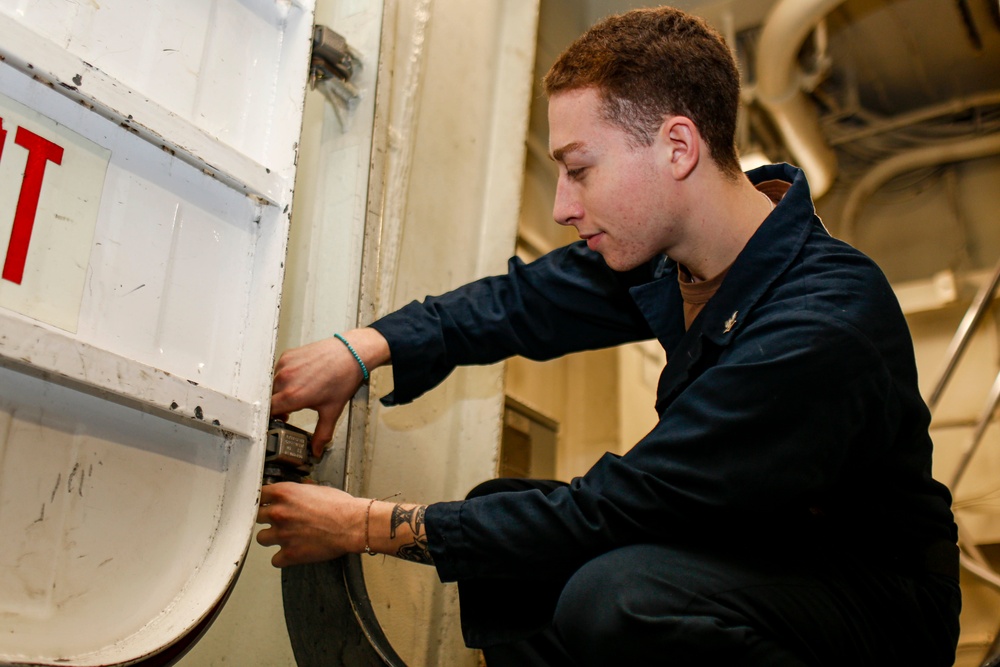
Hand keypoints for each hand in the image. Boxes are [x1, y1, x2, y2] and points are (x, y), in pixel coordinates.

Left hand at [256, 482, 366, 566]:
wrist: (352, 525)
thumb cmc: (341, 506)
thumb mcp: (319, 489)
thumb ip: (301, 491)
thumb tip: (299, 490)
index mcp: (285, 493)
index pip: (260, 495)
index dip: (265, 500)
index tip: (268, 504)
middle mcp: (279, 513)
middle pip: (257, 516)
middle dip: (267, 519)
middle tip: (279, 521)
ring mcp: (282, 534)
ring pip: (261, 538)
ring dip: (271, 538)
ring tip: (284, 537)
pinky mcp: (289, 554)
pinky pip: (275, 560)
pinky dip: (282, 558)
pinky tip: (290, 553)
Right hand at [271, 328, 389, 454]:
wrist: (351, 353)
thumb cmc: (343, 378)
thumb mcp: (332, 411)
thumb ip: (322, 434)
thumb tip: (316, 450)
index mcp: (293, 396)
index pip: (269, 412)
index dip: (273, 419)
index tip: (280, 421)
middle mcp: (285, 379)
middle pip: (270, 399)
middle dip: (278, 407)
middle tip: (290, 411)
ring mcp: (285, 365)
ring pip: (273, 384)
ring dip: (280, 391)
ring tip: (296, 394)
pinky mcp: (287, 355)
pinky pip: (278, 370)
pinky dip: (284, 377)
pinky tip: (298, 379)